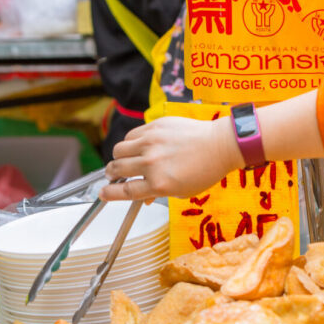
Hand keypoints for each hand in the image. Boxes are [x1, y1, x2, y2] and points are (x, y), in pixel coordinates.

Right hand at [101, 116, 243, 202]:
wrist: (221, 145)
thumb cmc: (206, 170)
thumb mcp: (183, 191)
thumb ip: (159, 193)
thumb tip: (143, 197)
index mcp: (159, 184)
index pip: (125, 192)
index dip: (109, 194)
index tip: (102, 193)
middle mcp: (152, 163)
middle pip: (117, 170)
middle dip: (111, 175)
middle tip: (114, 175)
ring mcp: (152, 143)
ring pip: (119, 150)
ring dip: (119, 157)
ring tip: (126, 159)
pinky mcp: (155, 126)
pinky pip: (132, 135)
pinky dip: (131, 142)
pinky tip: (140, 146)